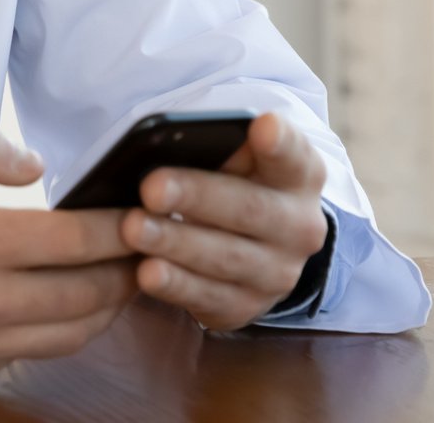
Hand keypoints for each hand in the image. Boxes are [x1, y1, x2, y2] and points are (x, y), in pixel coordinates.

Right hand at [0, 116, 138, 384]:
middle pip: (86, 294)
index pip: (70, 240)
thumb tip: (34, 164)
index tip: (140, 211)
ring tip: (123, 273)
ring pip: (73, 333)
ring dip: (109, 304)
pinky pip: (39, 353)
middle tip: (148, 242)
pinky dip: (68, 330)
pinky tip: (75, 302)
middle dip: (128, 267)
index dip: (117, 227)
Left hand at [121, 111, 328, 329]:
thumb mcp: (240, 159)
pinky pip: (209, 297)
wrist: (258, 249)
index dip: (280, 142)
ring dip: (176, 242)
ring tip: (134, 227)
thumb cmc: (235, 185)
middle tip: (151, 187)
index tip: (262, 126)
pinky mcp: (248, 306)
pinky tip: (147, 272)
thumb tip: (169, 139)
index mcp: (299, 176)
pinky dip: (176, 285)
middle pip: (250, 209)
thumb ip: (222, 147)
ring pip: (226, 257)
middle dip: (197, 197)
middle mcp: (299, 227)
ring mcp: (278, 273)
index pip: (294, 154)